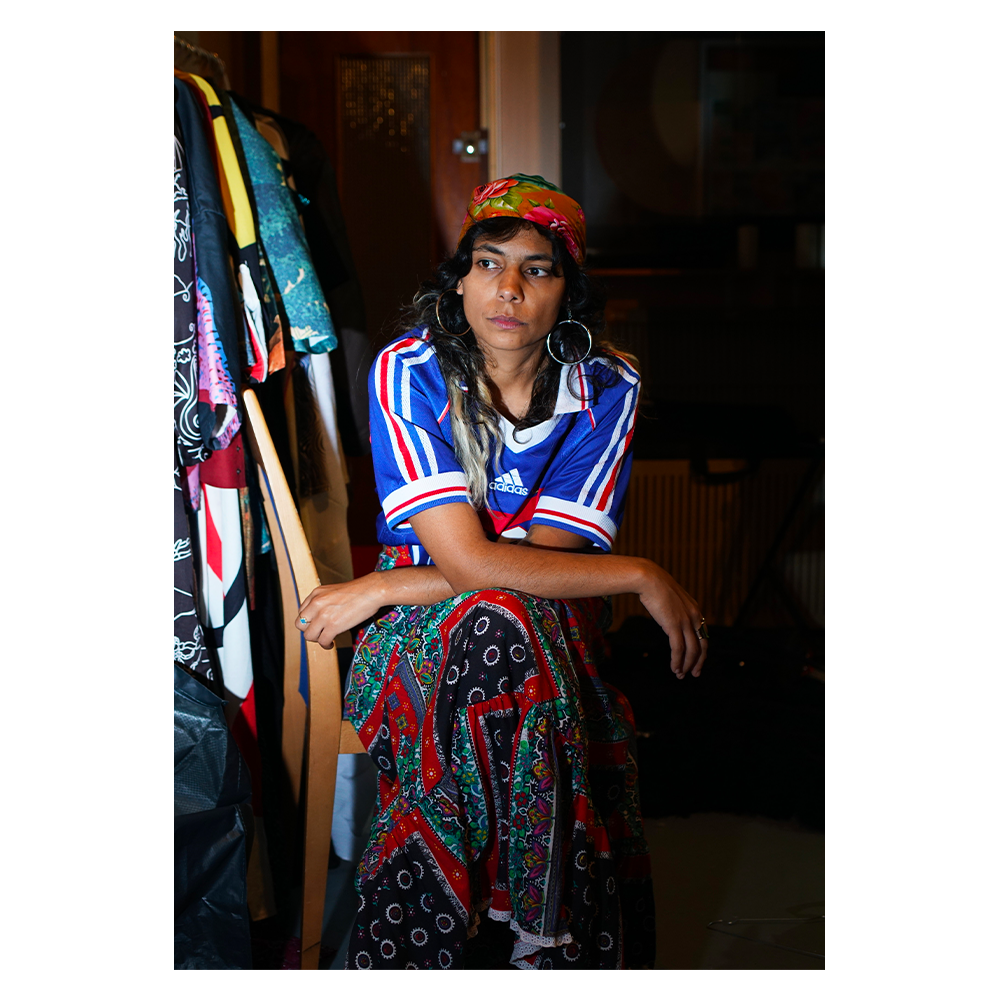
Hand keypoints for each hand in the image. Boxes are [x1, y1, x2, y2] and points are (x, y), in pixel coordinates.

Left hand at [295, 574, 385, 648]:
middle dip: (309, 630)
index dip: (308, 621)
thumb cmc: (358, 591)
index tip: (316, 625)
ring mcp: (324, 615)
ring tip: (326, 639)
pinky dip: (326, 645)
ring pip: (309, 635)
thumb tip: (320, 616)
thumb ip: (324, 601)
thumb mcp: (334, 591)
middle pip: (300, 624)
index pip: (301, 612)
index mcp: (316, 593)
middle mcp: (316, 603)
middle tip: (320, 632)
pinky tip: (331, 644)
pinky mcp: (333, 625)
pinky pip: (322, 641)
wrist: (372, 591)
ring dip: (317, 640)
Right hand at [636, 561, 707, 679]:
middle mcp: (694, 616)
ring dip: (686, 665)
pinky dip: (677, 661)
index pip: (704, 635)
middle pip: (702, 646)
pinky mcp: (674, 625)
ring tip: (680, 674)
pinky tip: (674, 668)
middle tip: (694, 674)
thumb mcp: (671, 598)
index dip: (702, 651)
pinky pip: (678, 649)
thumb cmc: (655, 586)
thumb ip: (675, 609)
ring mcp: (685, 621)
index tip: (697, 661)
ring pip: (691, 651)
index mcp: (695, 610)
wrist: (649, 578)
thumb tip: (670, 617)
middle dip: (698, 662)